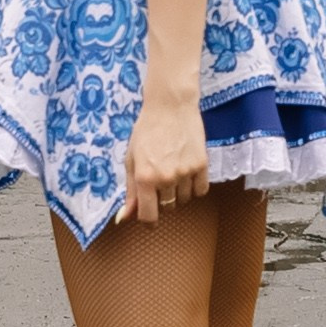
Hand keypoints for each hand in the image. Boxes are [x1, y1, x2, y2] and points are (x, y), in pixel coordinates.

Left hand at [123, 91, 208, 224]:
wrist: (171, 106)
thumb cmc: (146, 131)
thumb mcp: (131, 160)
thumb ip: (130, 191)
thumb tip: (123, 219)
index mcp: (144, 178)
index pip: (148, 216)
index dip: (148, 221)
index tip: (150, 217)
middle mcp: (165, 178)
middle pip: (167, 208)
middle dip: (162, 200)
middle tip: (160, 180)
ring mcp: (185, 172)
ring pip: (184, 200)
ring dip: (178, 193)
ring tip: (174, 172)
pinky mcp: (202, 165)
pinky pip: (201, 191)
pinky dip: (195, 187)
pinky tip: (188, 173)